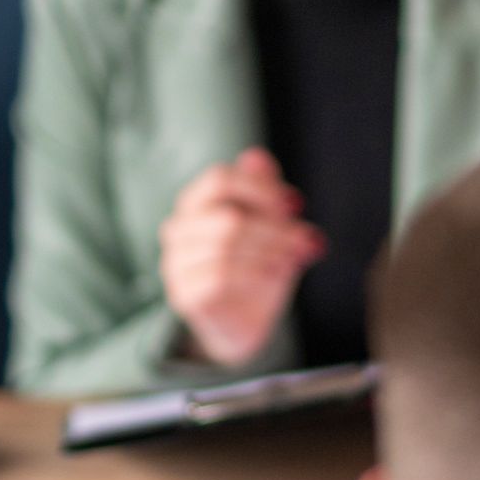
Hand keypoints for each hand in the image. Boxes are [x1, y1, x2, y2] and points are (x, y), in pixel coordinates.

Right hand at [159, 149, 323, 366]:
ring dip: (270, 250)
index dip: (260, 189)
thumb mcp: (268, 227)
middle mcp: (177, 229)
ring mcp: (176, 263)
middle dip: (274, 227)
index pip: (220, 179)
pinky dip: (255, 273)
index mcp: (194, 203)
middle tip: (303, 237)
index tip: (292, 204)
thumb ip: (263, 193)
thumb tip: (257, 157)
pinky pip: (220, 276)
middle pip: (228, 216)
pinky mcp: (184, 295)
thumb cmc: (256, 267)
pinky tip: (274, 274)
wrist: (245, 323)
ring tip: (294, 258)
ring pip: (226, 246)